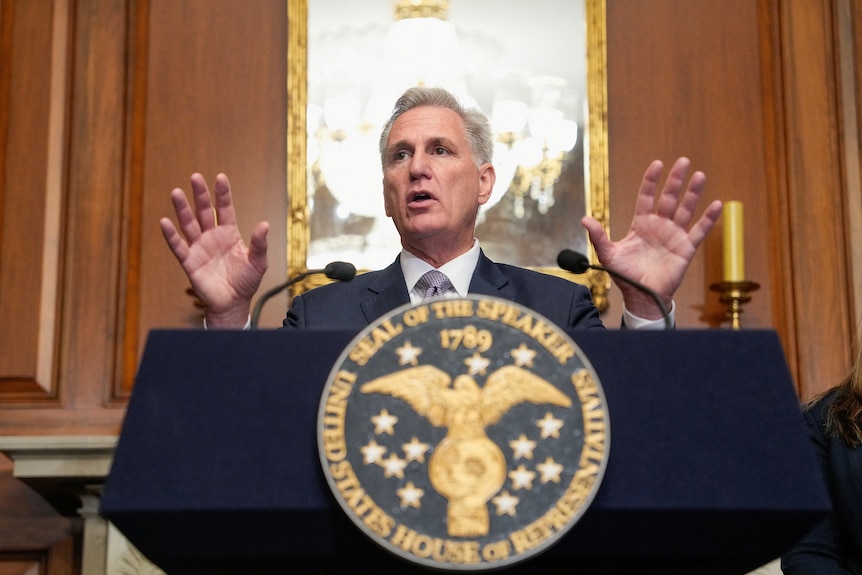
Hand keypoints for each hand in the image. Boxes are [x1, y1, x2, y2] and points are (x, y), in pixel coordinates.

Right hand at [160, 173, 268, 327]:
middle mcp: (212, 237)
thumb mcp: (258, 262)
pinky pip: (178, 246)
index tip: (220, 177)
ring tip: (176, 192)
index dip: (222, 194)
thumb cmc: (246, 282)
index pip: (225, 209)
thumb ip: (259, 244)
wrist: (233, 304)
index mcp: (229, 234)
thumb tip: (264, 224)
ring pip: (189, 224)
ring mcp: (199, 248)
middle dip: (200, 195)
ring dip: (182, 209)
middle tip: (195, 177)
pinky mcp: (190, 262)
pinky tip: (165, 222)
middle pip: (204, 211)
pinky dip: (171, 235)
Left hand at [581, 157, 721, 318]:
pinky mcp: (685, 248)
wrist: (641, 296)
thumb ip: (598, 236)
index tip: (657, 164)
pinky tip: (717, 204)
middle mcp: (659, 226)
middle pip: (669, 198)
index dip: (651, 181)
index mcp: (641, 224)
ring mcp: (674, 236)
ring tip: (700, 175)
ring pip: (686, 210)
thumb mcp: (609, 254)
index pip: (646, 197)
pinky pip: (699, 231)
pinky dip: (708, 219)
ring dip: (693, 193)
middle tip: (683, 161)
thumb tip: (584, 219)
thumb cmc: (625, 275)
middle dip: (675, 180)